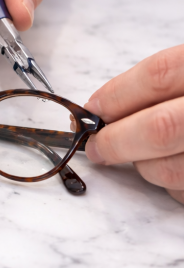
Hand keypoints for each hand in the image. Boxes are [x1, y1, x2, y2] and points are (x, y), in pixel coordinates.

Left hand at [85, 45, 183, 203]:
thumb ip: (161, 83)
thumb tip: (102, 109)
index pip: (158, 76)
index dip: (117, 94)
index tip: (92, 109)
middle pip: (159, 129)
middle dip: (116, 141)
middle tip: (95, 146)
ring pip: (169, 170)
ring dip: (142, 166)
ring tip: (138, 155)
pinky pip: (182, 192)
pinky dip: (167, 184)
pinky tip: (168, 166)